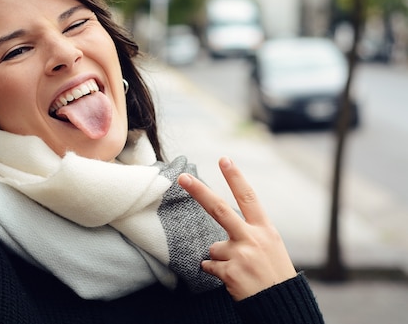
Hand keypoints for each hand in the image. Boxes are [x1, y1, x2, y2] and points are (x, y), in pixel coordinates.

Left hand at [178, 157, 296, 300]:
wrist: (282, 306)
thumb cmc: (274, 275)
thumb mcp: (271, 247)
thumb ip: (250, 232)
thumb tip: (222, 228)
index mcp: (265, 229)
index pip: (249, 197)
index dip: (235, 177)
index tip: (224, 159)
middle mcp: (253, 239)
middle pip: (220, 209)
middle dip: (199, 191)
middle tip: (183, 177)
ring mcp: (241, 255)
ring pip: (214, 248)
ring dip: (221, 259)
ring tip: (241, 271)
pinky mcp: (230, 273)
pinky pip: (210, 266)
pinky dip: (216, 272)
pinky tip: (235, 280)